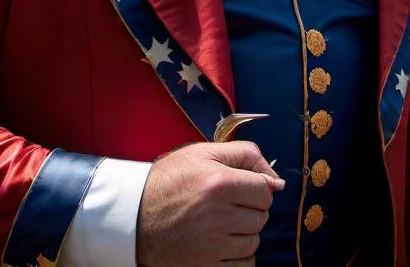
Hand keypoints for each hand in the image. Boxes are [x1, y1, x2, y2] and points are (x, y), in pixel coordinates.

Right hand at [136, 141, 283, 265]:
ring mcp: (211, 246)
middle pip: (261, 216)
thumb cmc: (170, 180)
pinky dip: (238, 256)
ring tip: (223, 223)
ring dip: (245, 232)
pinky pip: (243, 265)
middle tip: (229, 203)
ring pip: (254, 242)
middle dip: (251, 209)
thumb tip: (277, 180)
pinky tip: (222, 243)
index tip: (242, 187)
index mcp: (219, 183)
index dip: (256, 186)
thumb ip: (244, 155)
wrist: (132, 215)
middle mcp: (218, 215)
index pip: (264, 189)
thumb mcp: (203, 153)